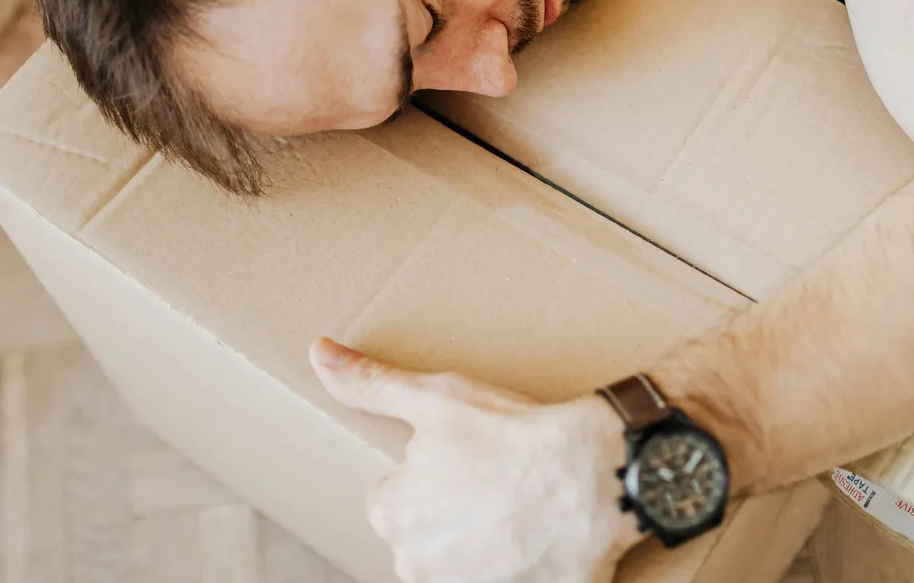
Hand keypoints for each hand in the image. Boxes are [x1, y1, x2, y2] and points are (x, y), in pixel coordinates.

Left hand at [310, 338, 642, 582]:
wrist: (595, 475)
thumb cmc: (514, 435)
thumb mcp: (436, 398)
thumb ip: (371, 384)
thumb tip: (318, 353)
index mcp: (392, 514)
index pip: (393, 493)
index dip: (431, 469)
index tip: (468, 454)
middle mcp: (416, 565)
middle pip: (425, 530)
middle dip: (452, 508)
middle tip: (498, 476)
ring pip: (459, 559)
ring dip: (481, 539)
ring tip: (521, 505)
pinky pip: (501, 581)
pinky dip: (513, 564)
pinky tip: (537, 537)